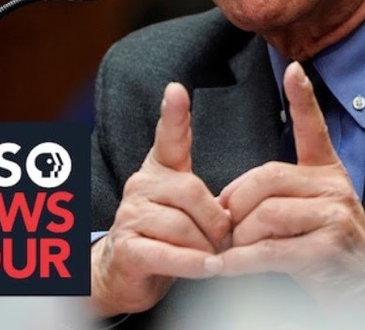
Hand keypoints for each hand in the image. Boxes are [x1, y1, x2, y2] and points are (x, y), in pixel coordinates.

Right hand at [90, 82, 231, 315]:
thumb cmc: (167, 237)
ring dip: (206, 248)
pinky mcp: (128, 249)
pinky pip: (169, 253)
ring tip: (210, 257)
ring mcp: (129, 216)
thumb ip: (209, 198)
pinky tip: (208, 269)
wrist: (126, 274)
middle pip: (192, 192)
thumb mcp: (188, 208)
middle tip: (223, 239)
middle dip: (216, 221)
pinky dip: (193, 264)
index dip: (173, 114)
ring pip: (183, 227)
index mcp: (159, 170)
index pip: (168, 138)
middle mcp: (140, 186)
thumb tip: (238, 205)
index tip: (177, 89)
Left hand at [217, 62, 364, 313]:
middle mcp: (335, 188)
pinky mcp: (326, 249)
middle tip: (227, 230)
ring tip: (235, 253)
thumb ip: (279, 196)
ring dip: (238, 239)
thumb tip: (229, 198)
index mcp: (329, 174)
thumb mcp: (313, 214)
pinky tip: (227, 267)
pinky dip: (239, 261)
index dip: (303, 98)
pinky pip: (268, 249)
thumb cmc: (331, 255)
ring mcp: (334, 217)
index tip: (294, 69)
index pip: (315, 129)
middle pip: (264, 179)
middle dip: (235, 206)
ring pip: (263, 213)